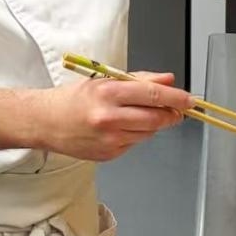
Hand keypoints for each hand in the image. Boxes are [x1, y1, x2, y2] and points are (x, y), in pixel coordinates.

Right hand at [38, 72, 193, 160]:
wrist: (46, 122)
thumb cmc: (74, 98)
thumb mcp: (105, 81)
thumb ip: (140, 80)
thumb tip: (169, 80)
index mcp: (108, 94)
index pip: (152, 95)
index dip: (176, 98)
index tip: (190, 100)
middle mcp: (109, 118)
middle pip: (156, 119)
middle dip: (172, 114)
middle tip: (178, 109)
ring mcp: (109, 140)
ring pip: (148, 133)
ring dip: (153, 124)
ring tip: (137, 114)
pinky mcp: (108, 155)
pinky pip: (134, 144)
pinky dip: (135, 135)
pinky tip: (120, 127)